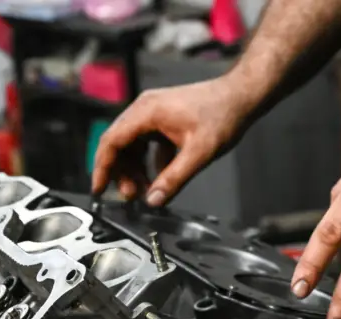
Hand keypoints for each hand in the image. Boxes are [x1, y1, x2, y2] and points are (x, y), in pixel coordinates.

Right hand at [91, 78, 258, 205]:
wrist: (241, 96)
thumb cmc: (223, 115)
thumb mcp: (199, 153)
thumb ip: (174, 178)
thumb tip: (154, 200)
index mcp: (147, 112)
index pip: (112, 141)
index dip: (102, 168)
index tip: (99, 188)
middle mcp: (145, 109)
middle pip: (119, 144)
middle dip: (121, 173)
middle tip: (131, 195)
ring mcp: (154, 113)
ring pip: (132, 145)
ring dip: (135, 168)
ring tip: (145, 189)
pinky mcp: (165, 119)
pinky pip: (147, 143)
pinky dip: (150, 161)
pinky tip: (162, 176)